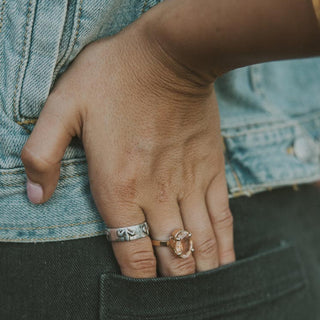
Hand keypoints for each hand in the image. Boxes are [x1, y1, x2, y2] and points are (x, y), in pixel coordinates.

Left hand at [21, 15, 234, 277]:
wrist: (169, 56)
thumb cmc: (116, 76)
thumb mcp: (64, 105)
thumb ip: (42, 152)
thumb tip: (34, 195)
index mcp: (119, 186)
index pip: (131, 253)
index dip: (138, 280)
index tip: (142, 294)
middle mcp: (158, 194)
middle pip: (170, 255)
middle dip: (172, 284)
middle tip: (174, 299)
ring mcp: (190, 183)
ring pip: (200, 244)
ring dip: (200, 272)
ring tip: (203, 291)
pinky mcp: (212, 170)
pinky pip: (222, 218)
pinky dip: (224, 246)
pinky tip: (225, 262)